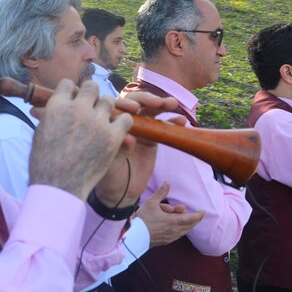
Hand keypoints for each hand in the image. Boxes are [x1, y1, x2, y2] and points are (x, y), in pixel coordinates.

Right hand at [29, 80, 132, 202]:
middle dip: (90, 94)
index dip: (71, 92)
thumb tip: (49, 108)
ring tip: (102, 120)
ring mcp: (97, 122)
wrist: (59, 187)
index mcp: (57, 106)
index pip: (67, 84)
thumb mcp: (40, 133)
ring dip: (105, 108)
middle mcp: (78, 109)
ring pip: (109, 101)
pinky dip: (122, 123)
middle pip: (91, 87)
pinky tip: (117, 130)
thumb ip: (49, 116)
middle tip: (90, 105)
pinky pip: (125, 119)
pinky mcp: (113, 137)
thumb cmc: (45, 164)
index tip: (73, 99)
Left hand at [92, 90, 180, 207]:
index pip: (117, 106)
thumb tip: (129, 139)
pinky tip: (181, 121)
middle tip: (158, 103)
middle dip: (147, 99)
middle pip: (135, 103)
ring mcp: (140, 130)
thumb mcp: (110, 164)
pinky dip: (172, 121)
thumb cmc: (110, 177)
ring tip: (173, 104)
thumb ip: (118, 150)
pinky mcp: (152, 138)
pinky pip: (164, 126)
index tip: (135, 108)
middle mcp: (124, 124)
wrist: (123, 192)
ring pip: (151, 111)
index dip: (126, 103)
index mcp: (110, 126)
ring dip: (162, 104)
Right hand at [135, 182, 205, 246]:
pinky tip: (179, 229)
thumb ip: (161, 192)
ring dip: (187, 225)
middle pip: (189, 226)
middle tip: (197, 215)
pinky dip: (181, 231)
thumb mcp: (151, 203)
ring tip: (188, 220)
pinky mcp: (166, 241)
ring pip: (184, 231)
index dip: (198, 215)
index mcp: (173, 221)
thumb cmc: (143, 219)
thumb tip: (167, 182)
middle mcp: (174, 231)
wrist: (134, 236)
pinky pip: (178, 236)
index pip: (191, 219)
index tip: (203, 212)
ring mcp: (170, 237)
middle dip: (194, 220)